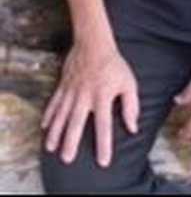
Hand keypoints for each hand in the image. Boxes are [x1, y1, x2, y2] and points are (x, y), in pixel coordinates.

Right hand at [41, 42, 138, 166]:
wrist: (93, 42)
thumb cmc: (113, 64)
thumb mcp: (128, 83)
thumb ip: (131, 106)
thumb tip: (133, 127)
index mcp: (103, 96)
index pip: (104, 124)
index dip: (104, 143)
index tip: (102, 160)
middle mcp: (85, 95)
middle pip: (76, 122)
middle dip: (71, 141)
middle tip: (67, 158)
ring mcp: (72, 90)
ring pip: (62, 115)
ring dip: (56, 132)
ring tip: (51, 147)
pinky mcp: (64, 85)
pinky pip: (55, 101)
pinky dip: (49, 114)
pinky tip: (44, 126)